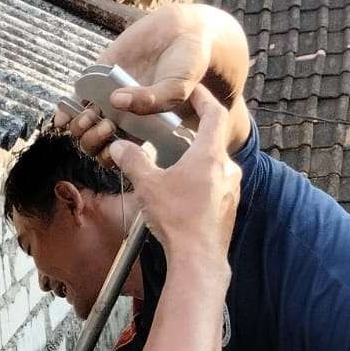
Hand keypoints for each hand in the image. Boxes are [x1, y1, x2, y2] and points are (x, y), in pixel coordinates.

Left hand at [55, 4, 246, 164]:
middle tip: (107, 125)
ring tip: (92, 114)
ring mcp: (106, 97)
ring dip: (80, 127)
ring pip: (81, 125)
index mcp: (141, 128)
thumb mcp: (177, 87)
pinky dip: (66, 110)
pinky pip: (75, 99)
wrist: (184, 31)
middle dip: (94, 141)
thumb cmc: (188, 65)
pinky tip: (66, 113)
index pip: (117, 154)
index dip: (110, 156)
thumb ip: (152, 100)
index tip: (117, 144)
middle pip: (94, 144)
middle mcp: (121, 117)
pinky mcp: (97, 77)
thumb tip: (116, 100)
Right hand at [107, 86, 239, 261]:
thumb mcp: (149, 185)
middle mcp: (227, 169)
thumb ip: (133, 162)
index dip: (204, 99)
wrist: (199, 259)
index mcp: (210, 155)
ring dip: (196, 163)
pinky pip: (215, 187)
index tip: (194, 91)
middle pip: (213, 141)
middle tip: (175, 134)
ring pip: (214, 166)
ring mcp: (232, 190)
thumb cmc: (177, 219)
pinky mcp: (229, 209)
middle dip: (194, 136)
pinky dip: (200, 183)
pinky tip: (182, 197)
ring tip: (175, 168)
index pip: (214, 114)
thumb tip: (118, 147)